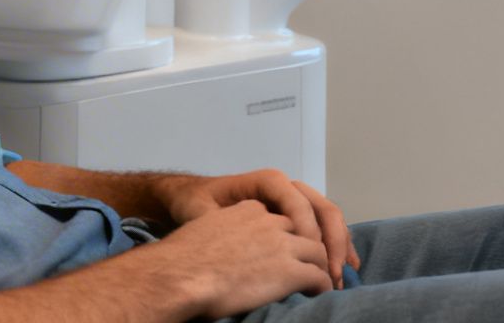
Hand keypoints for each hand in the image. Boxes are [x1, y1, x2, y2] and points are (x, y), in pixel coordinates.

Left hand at [157, 169, 358, 288]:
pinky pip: (322, 228)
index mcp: (267, 182)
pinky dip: (335, 246)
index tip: (310, 261)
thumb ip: (218, 222)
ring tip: (342, 276)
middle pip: (321, 208)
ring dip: (338, 246)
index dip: (308, 230)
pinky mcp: (295, 219)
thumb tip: (234, 242)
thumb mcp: (201, 211)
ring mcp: (293, 203)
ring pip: (327, 218)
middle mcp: (285, 188)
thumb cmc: (193, 203)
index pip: (297, 201)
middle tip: (333, 274)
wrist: (189, 199)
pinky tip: (344, 267)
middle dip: (331, 241)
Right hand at [160, 200, 335, 317]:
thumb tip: (224, 248)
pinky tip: (316, 294)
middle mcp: (268, 222)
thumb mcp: (204, 227)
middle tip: (314, 267)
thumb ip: (223, 228)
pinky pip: (319, 277)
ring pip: (318, 253)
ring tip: (318, 283)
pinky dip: (322, 286)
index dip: (287, 235)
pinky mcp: (290, 271)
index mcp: (247, 209)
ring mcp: (282, 245)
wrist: (181, 275)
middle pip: (304, 232)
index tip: (287, 251)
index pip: (280, 217)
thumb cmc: (183, 258)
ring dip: (322, 268)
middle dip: (313, 248)